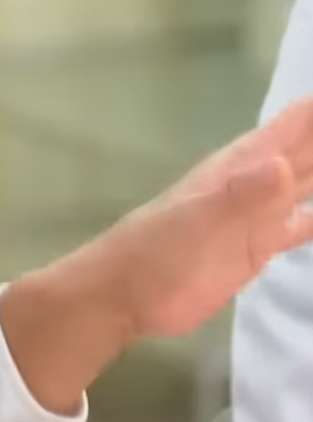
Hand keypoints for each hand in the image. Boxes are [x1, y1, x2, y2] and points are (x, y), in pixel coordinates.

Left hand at [2, 94, 312, 410]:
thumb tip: (281, 164)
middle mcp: (252, 184)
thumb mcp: (197, 219)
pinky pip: (297, 225)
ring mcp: (255, 216)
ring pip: (304, 183)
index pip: (287, 128)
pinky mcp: (257, 247)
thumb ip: (238, 195)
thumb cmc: (156, 250)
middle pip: (302, 152)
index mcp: (238, 167)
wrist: (127, 293)